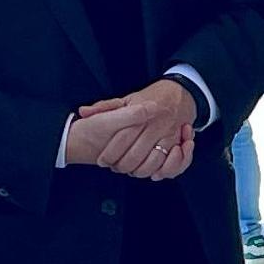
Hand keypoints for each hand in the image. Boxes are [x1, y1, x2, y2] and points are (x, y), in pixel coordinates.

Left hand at [63, 78, 198, 182]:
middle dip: (123, 165)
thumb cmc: (151, 97)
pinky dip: (158, 170)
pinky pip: (169, 162)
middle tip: (114, 168)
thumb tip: (83, 112)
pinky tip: (148, 172)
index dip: (110, 153)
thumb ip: (105, 106)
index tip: (102, 161)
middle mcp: (154, 125)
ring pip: (152, 161)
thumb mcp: (127, 98)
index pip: (122, 138)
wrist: (180, 92)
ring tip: (129, 171)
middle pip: (136, 153)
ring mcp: (168, 134)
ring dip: (139, 170)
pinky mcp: (178, 142)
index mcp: (139, 113)